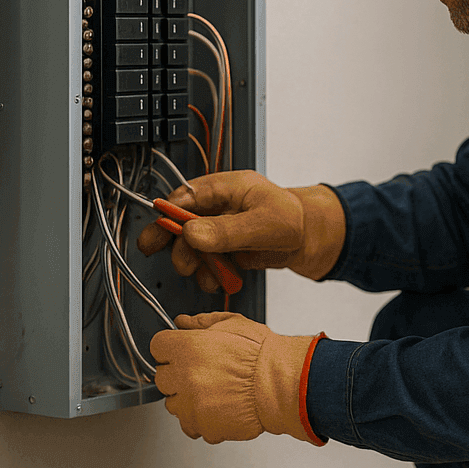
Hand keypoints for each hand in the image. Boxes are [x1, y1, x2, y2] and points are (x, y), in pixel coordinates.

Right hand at [137, 171, 345, 291]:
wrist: (311, 240)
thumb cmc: (294, 220)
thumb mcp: (262, 224)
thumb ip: (226, 230)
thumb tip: (191, 233)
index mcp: (226, 188)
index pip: (186, 197)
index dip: (168, 215)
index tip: (157, 235)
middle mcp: (219, 206)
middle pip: (181, 221)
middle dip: (175, 244)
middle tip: (175, 261)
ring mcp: (220, 227)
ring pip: (191, 245)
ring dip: (194, 263)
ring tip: (207, 275)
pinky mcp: (225, 247)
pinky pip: (206, 260)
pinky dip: (208, 273)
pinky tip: (218, 279)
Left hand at [150, 312, 322, 443]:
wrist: (281, 384)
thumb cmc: (262, 355)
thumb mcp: (232, 324)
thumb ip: (201, 322)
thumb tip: (182, 322)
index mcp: (187, 347)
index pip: (157, 347)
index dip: (171, 349)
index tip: (180, 353)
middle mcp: (184, 376)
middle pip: (162, 378)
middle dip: (178, 375)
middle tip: (202, 374)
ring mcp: (191, 404)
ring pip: (173, 404)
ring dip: (187, 400)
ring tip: (213, 393)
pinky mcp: (202, 426)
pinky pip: (191, 426)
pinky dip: (202, 421)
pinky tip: (219, 409)